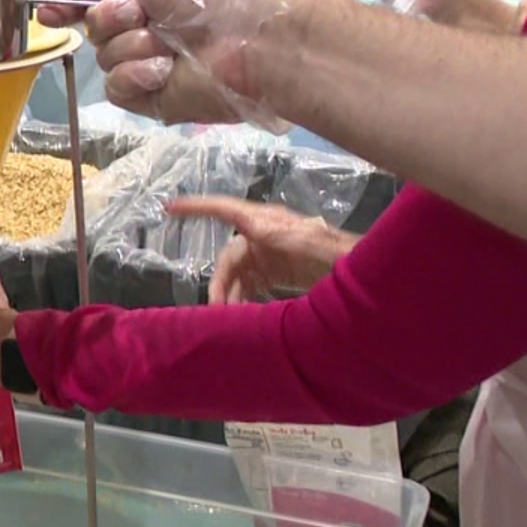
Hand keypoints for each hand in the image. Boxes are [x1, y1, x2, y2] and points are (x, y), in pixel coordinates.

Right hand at [38, 0, 310, 129]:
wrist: (250, 39)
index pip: (95, 1)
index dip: (68, 6)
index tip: (47, 11)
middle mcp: (143, 29)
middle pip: (93, 28)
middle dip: (110, 18)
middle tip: (141, 13)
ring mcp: (145, 65)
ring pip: (104, 58)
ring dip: (130, 46)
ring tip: (165, 45)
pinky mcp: (150, 98)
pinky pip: (116, 88)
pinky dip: (135, 75)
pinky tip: (162, 70)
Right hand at [167, 197, 358, 303]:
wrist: (357, 271)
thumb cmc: (332, 252)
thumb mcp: (306, 241)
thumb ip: (278, 237)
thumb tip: (250, 230)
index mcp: (264, 223)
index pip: (223, 209)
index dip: (196, 208)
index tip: (169, 207)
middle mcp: (262, 236)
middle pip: (229, 257)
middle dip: (220, 283)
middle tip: (216, 310)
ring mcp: (269, 254)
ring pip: (239, 274)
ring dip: (232, 295)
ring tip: (229, 318)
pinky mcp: (277, 271)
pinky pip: (251, 284)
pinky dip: (244, 298)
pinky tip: (244, 315)